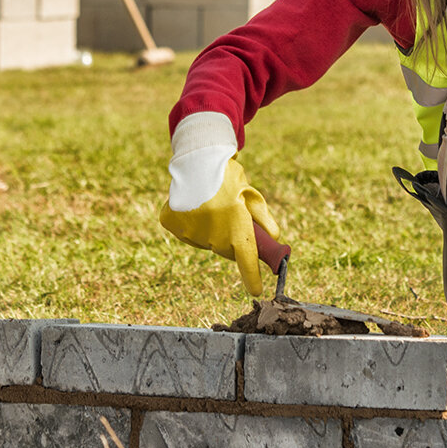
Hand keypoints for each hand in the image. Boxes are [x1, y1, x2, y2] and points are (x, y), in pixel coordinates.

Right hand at [159, 156, 284, 297]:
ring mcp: (190, 231)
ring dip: (209, 230)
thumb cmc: (228, 176)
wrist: (197, 157)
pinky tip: (193, 205)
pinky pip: (185, 232)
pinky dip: (189, 223)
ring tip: (209, 206)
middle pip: (225, 250)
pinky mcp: (172, 224)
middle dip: (230, 239)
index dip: (252, 278)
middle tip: (229, 216)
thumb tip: (274, 240)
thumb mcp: (250, 195)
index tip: (257, 290)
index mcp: (236, 228)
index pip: (246, 261)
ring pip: (205, 241)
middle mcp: (213, 235)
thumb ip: (263, 220)